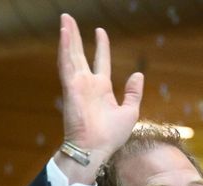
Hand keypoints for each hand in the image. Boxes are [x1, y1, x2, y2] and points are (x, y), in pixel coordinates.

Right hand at [56, 14, 143, 164]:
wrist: (96, 150)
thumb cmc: (111, 137)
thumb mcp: (130, 112)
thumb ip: (133, 93)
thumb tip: (138, 74)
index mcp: (101, 89)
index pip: (101, 61)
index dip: (101, 46)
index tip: (100, 32)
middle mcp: (88, 84)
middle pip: (80, 54)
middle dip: (76, 36)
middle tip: (69, 19)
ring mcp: (78, 85)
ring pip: (71, 55)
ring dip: (68, 36)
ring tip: (65, 19)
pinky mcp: (70, 87)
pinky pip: (66, 64)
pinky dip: (64, 48)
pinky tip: (64, 32)